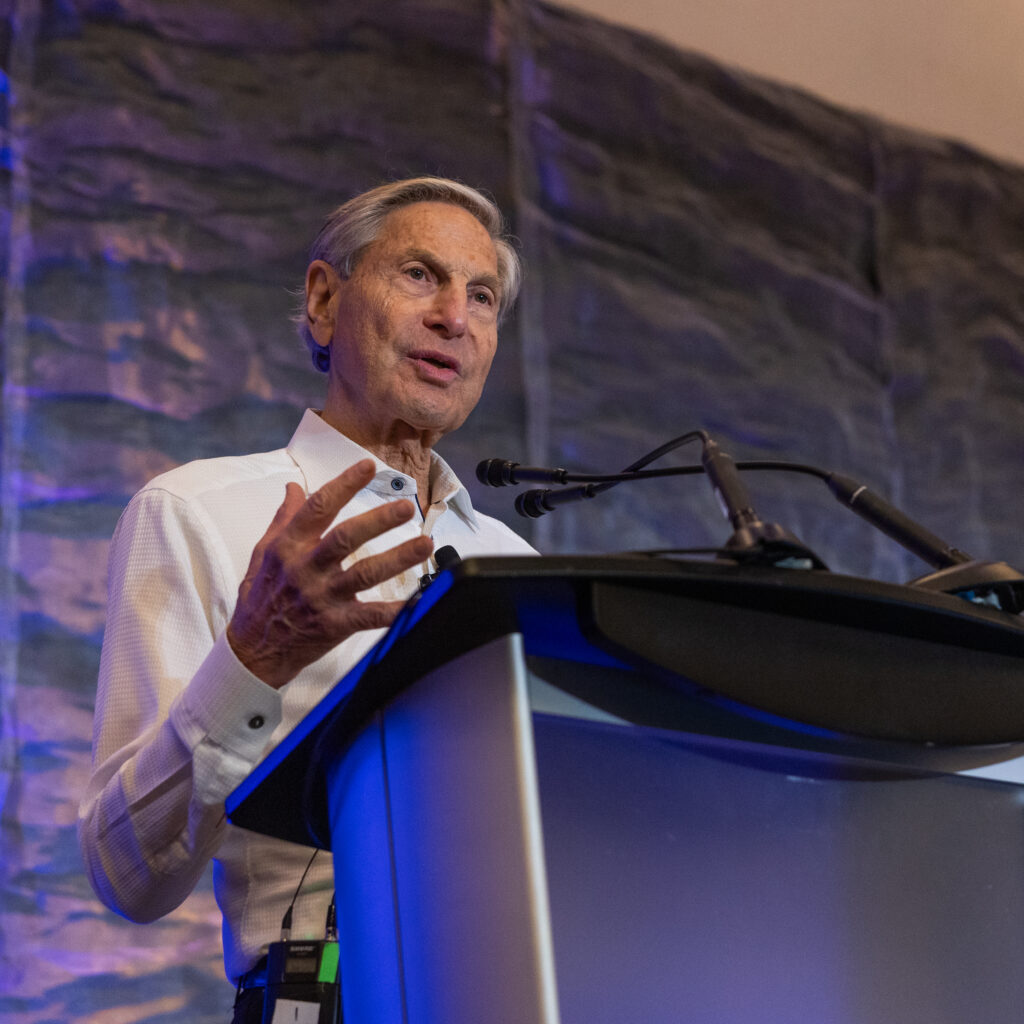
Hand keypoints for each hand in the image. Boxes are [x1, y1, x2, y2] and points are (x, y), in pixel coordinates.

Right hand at [226, 459, 432, 687]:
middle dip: (378, 521)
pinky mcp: (334, 624)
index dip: (344, 485)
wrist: (252, 651)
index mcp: (288, 547)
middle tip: (406, 507)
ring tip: (426, 544)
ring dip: (397, 558)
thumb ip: (284, 519)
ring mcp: (321, 597)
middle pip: (346, 538)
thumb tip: (294, 486)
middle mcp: (306, 568)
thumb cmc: (260, 598)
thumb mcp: (264, 553)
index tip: (368, 466)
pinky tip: (418, 600)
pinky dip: (394, 610)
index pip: (319, 507)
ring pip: (364, 573)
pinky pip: (369, 616)